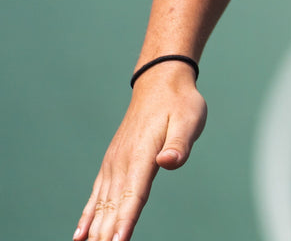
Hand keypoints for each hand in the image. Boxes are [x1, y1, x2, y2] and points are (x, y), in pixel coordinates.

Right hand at [75, 67, 205, 240]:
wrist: (160, 83)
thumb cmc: (180, 104)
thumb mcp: (189, 120)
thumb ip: (179, 145)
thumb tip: (168, 161)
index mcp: (141, 156)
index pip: (133, 197)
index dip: (125, 222)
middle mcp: (122, 163)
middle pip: (113, 208)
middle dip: (106, 235)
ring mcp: (114, 165)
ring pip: (102, 206)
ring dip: (95, 232)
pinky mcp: (112, 165)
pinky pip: (97, 196)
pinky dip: (88, 217)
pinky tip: (81, 236)